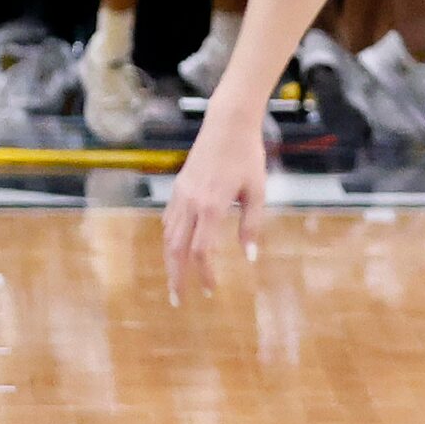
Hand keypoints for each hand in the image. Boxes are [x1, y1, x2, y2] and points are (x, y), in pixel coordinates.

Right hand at [161, 99, 266, 301]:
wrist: (227, 123)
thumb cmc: (247, 156)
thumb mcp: (257, 191)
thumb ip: (252, 225)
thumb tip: (249, 257)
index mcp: (212, 206)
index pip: (202, 250)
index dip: (205, 274)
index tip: (211, 290)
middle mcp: (191, 202)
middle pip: (175, 248)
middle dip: (175, 276)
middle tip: (176, 300)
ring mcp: (180, 194)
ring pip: (168, 235)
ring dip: (170, 260)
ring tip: (175, 279)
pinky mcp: (178, 187)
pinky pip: (169, 219)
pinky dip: (170, 238)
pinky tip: (176, 248)